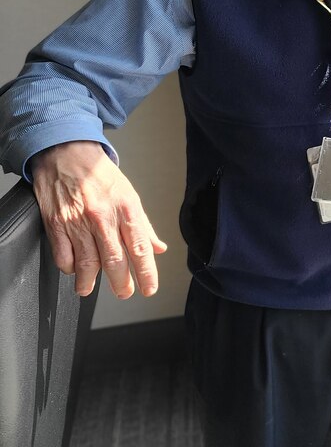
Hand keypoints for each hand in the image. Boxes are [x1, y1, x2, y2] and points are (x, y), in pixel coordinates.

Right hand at [30, 141, 167, 298]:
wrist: (67, 153)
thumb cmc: (100, 174)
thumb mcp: (130, 195)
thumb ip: (143, 225)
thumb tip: (158, 247)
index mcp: (126, 209)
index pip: (140, 248)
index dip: (146, 272)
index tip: (149, 288)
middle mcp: (103, 217)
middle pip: (115, 260)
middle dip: (121, 283)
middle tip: (124, 292)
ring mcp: (78, 222)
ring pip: (87, 262)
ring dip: (90, 282)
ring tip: (90, 289)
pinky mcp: (56, 224)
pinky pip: (64, 255)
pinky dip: (69, 268)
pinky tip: (74, 270)